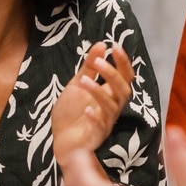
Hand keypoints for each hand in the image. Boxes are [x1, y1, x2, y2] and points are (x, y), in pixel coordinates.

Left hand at [51, 41, 135, 164]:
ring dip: (98, 92)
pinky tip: (87, 110)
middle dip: (112, 75)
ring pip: (111, 107)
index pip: (125, 77)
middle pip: (123, 91)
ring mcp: (105, 123)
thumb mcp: (78, 85)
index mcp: (110, 94)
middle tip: (97, 62)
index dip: (123, 62)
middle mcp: (112, 108)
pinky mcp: (96, 137)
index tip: (115, 46)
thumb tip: (101, 44)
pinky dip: (95, 118)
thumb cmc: (72, 113)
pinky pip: (100, 127)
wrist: (61, 140)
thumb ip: (89, 67)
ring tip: (83, 81)